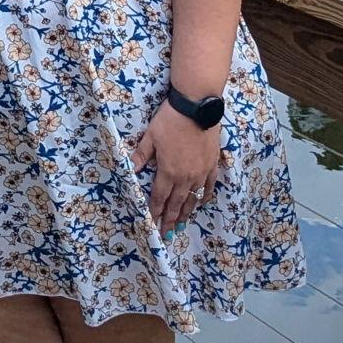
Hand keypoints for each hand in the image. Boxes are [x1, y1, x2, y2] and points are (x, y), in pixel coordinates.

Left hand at [130, 103, 223, 233]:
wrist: (197, 107)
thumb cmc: (170, 120)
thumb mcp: (150, 136)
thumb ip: (141, 155)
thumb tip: (130, 170)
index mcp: (167, 172)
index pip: (159, 197)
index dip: (155, 212)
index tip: (153, 225)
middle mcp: (185, 177)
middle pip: (176, 203)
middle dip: (170, 220)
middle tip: (167, 235)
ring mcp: (200, 172)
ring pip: (193, 198)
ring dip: (186, 213)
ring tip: (182, 225)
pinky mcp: (212, 164)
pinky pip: (209, 185)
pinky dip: (205, 196)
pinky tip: (202, 203)